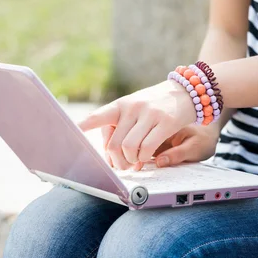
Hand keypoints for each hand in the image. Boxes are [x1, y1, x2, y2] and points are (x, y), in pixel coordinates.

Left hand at [78, 81, 196, 169]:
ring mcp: (150, 114)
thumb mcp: (136, 107)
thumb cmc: (157, 104)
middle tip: (123, 167)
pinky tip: (146, 158)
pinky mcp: (166, 122)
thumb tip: (109, 153)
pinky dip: (144, 158)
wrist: (187, 91)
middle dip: (117, 161)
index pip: (99, 116)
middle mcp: (133, 107)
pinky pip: (148, 148)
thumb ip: (121, 125)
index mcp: (122, 104)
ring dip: (131, 161)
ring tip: (136, 162)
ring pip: (129, 148)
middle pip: (114, 144)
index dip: (84, 125)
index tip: (70, 132)